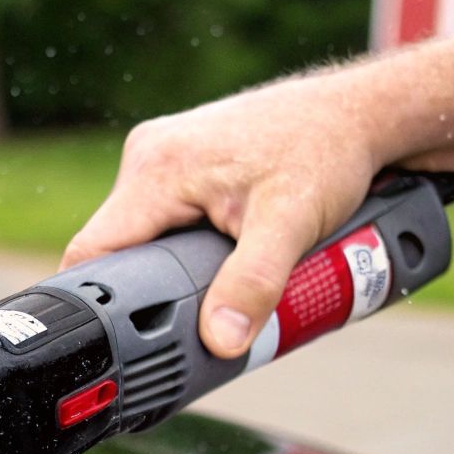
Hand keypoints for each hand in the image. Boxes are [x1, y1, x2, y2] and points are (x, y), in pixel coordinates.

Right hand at [60, 73, 389, 357]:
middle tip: (183, 318)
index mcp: (155, 169)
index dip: (96, 300)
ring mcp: (163, 155)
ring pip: (141, 231)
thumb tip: (222, 341)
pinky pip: (163, 214)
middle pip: (116, 246)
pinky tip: (212, 255)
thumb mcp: (292, 224)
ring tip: (205, 285)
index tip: (115, 339)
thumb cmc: (329, 149)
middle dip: (143, 286)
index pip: (92, 250)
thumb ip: (254, 284)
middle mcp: (149, 156)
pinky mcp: (182, 161)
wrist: (361, 112)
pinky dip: (182, 242)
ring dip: (165, 264)